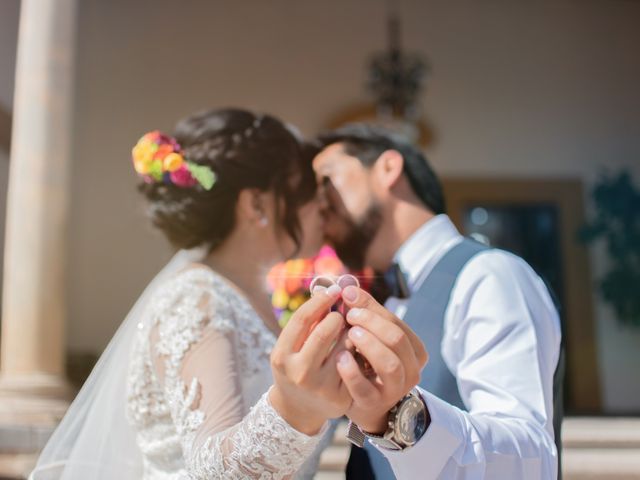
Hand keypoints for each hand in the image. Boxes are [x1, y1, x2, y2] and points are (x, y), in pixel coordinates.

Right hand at [269, 284, 351, 434]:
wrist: (297, 409)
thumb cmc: (294, 367)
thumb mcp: (289, 347)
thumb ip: (306, 323)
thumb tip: (328, 291)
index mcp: (282, 356)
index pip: (303, 318)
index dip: (320, 300)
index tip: (333, 291)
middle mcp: (299, 372)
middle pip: (326, 329)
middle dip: (338, 316)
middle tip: (342, 314)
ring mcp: (321, 386)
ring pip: (345, 344)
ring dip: (350, 332)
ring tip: (348, 332)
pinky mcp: (340, 396)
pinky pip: (356, 362)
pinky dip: (358, 351)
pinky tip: (356, 350)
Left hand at [336, 286, 427, 432]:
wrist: (365, 403)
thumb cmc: (368, 362)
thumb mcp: (372, 336)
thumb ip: (364, 312)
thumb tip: (348, 288)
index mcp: (414, 350)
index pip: (396, 322)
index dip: (372, 308)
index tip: (348, 296)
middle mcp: (411, 370)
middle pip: (396, 339)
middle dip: (371, 322)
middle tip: (349, 315)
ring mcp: (394, 389)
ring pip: (389, 363)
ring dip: (368, 344)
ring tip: (350, 333)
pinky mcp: (373, 404)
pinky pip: (365, 387)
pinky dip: (352, 371)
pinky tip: (340, 358)